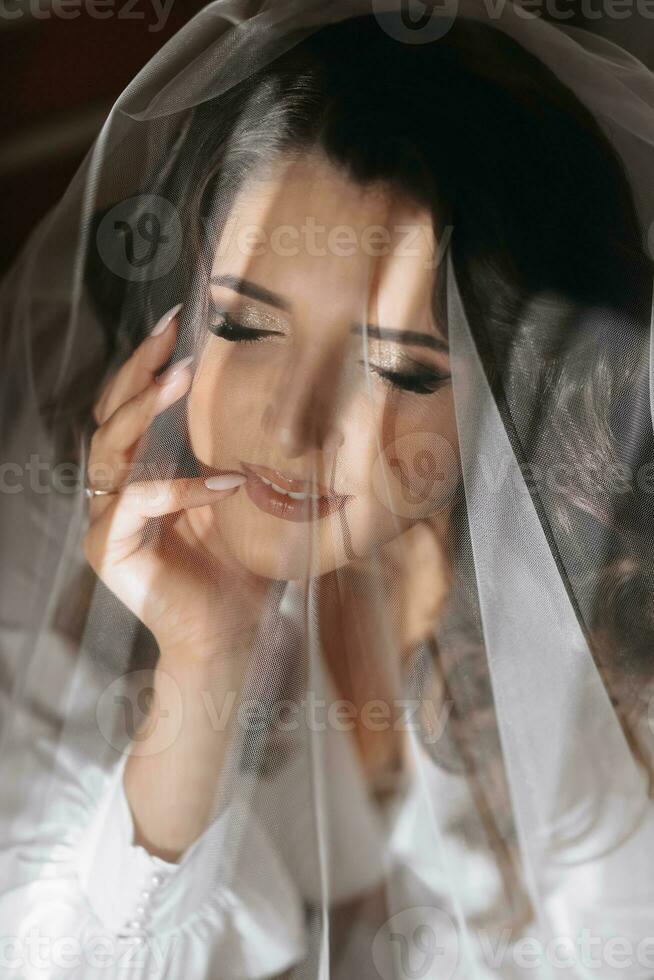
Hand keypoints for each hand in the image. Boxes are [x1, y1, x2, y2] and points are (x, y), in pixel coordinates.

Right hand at [83, 306, 268, 663]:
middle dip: (139, 370)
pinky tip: (224, 483)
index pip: (130, 405)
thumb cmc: (242, 565)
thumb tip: (276, 389)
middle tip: (172, 334)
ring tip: (183, 377)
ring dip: (145, 410)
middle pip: (109, 416)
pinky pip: (137, 504)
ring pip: (110, 450)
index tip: (177, 319)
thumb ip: (234, 449)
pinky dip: (178, 488)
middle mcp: (116, 490)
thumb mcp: (241, 494)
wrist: (234, 634)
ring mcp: (105, 519)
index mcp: (143, 471)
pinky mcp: (109, 549)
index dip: (146, 362)